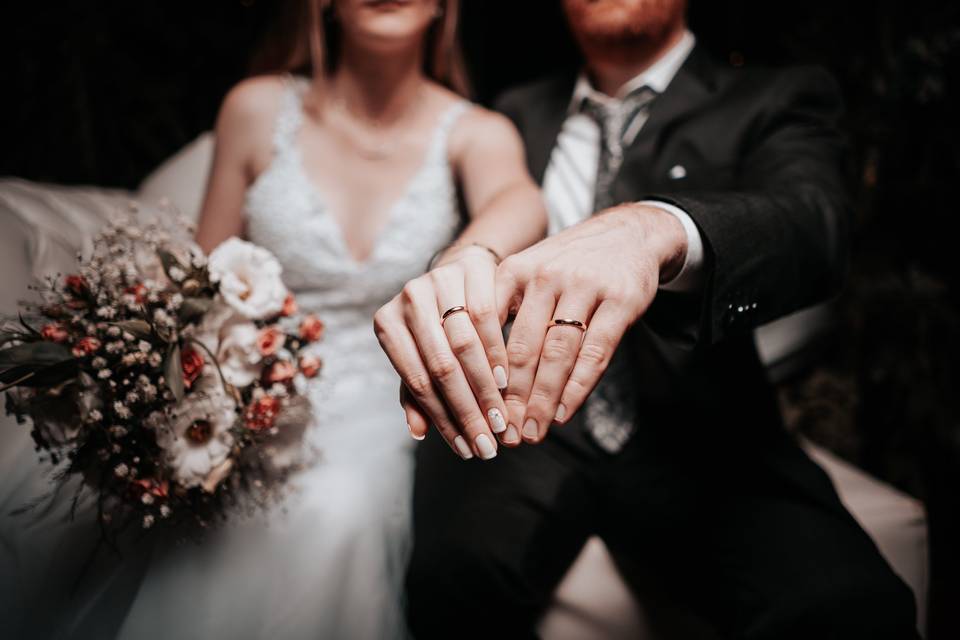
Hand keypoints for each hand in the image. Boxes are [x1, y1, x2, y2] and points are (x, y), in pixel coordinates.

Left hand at [373, 245, 509, 459]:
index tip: (466, 447)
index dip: (443, 419)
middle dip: (467, 410)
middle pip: (441, 365)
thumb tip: (418, 432)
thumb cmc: (436, 326)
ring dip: (485, 387)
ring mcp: (437, 281)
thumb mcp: (421, 358)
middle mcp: (408, 299)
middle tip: (487, 441)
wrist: (460, 275)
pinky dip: (497, 352)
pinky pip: (487, 317)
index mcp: (387, 324)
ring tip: (499, 418)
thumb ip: (416, 394)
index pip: (417, 381)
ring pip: (464, 343)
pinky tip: (507, 380)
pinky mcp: (469, 271)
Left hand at [495, 204, 686, 442]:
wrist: (628, 233)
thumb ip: (502, 311)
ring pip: (558, 352)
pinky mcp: (621, 299)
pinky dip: (578, 386)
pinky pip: (596, 351)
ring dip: (543, 399)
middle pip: (524, 348)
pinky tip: (564, 411)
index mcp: (515, 271)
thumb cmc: (569, 264)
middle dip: (512, 397)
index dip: (481, 373)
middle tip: (503, 433)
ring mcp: (585, 286)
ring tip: (532, 431)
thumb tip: (474, 370)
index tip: (476, 410)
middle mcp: (547, 276)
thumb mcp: (528, 273)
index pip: (490, 330)